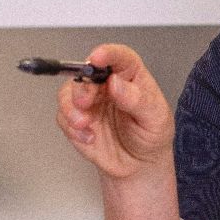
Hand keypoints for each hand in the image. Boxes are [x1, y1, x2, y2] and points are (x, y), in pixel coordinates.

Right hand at [54, 44, 173, 180]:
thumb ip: (137, 100)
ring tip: (84, 124)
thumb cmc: (151, 136)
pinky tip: (89, 137)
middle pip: (86, 73)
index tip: (97, 58)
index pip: (119, 57)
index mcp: (130, 76)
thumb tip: (117, 83)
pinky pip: (64, 117)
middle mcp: (106, 84)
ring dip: (71, 108)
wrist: (139, 165)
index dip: (107, 54)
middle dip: (82, 86)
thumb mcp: (155, 118)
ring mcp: (90, 101)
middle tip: (85, 101)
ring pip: (68, 92)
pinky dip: (71, 127)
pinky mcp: (77, 119)